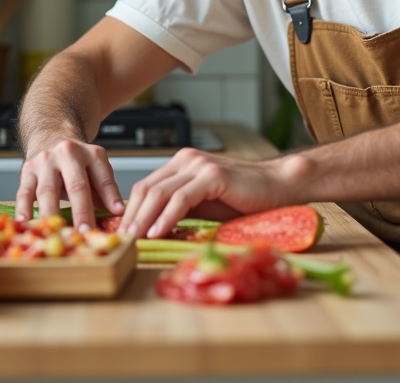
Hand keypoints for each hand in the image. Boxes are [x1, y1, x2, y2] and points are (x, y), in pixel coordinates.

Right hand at [16, 139, 124, 229]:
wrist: (50, 135)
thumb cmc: (76, 162)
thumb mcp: (95, 168)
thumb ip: (104, 191)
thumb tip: (115, 215)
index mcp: (91, 154)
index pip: (103, 178)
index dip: (111, 197)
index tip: (117, 214)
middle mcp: (68, 154)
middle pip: (76, 185)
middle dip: (81, 211)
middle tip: (85, 232)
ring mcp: (45, 161)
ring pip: (48, 191)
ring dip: (52, 214)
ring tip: (55, 233)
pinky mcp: (27, 170)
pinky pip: (24, 192)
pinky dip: (24, 209)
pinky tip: (24, 223)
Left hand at [119, 148, 289, 238]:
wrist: (277, 186)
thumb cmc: (243, 198)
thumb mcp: (203, 203)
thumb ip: (178, 208)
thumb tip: (150, 229)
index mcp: (180, 163)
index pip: (145, 186)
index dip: (131, 210)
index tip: (122, 232)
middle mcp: (186, 159)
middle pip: (147, 189)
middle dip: (132, 216)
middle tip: (122, 239)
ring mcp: (199, 165)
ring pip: (160, 193)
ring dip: (144, 219)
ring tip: (135, 239)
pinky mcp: (212, 176)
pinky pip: (181, 199)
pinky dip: (166, 217)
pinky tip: (158, 232)